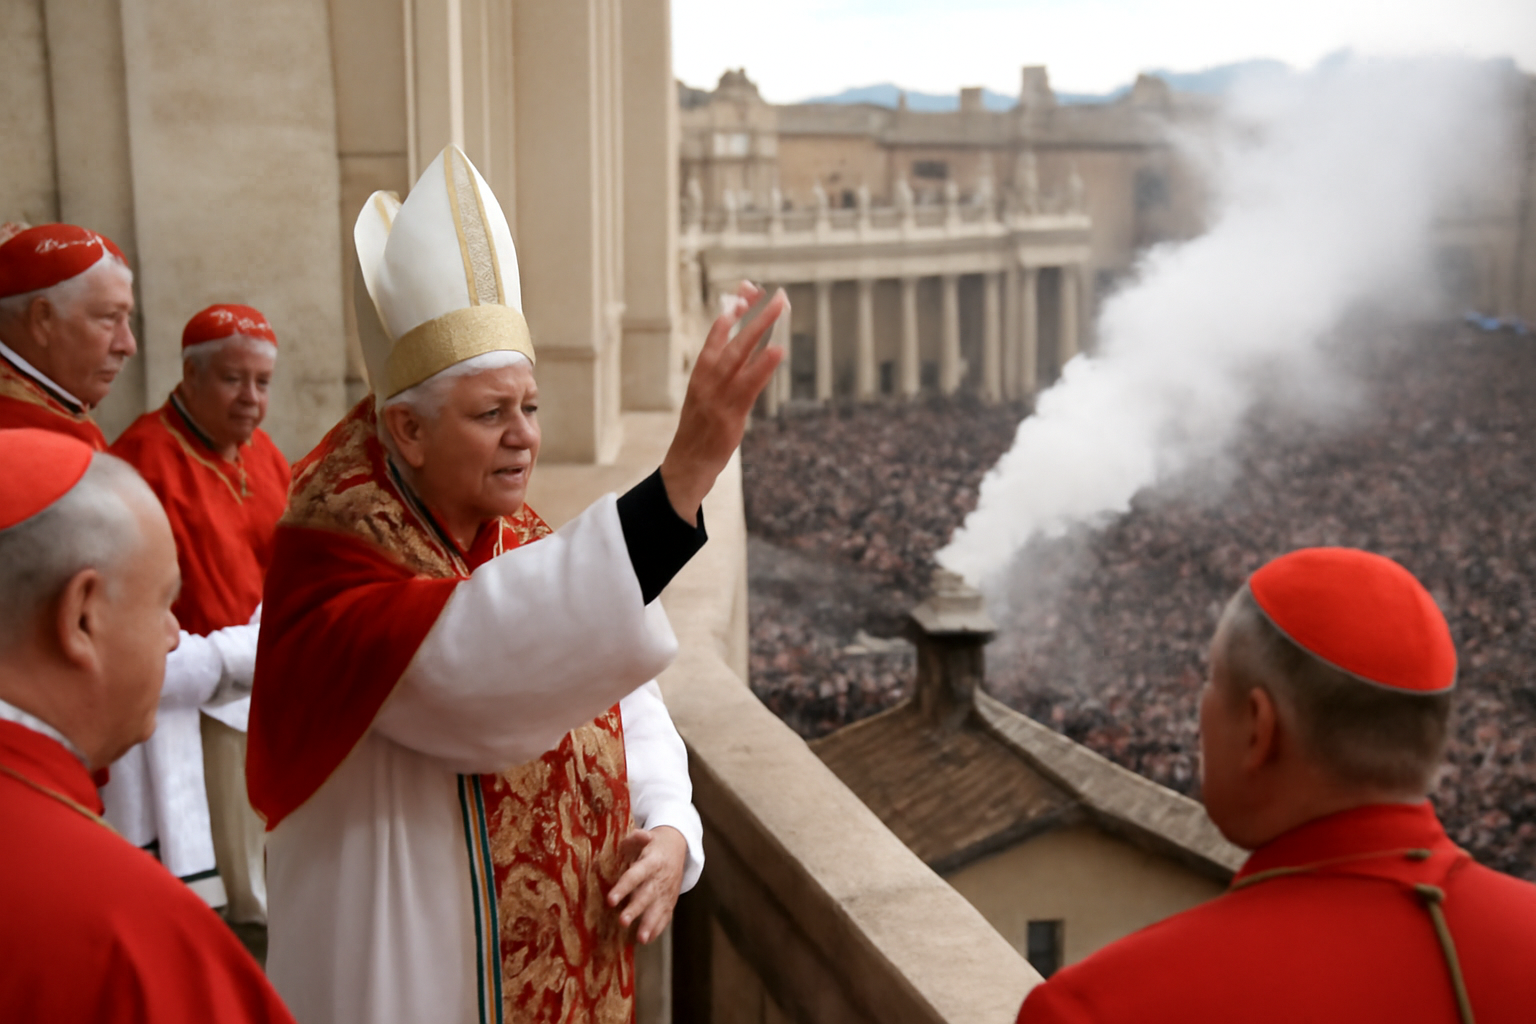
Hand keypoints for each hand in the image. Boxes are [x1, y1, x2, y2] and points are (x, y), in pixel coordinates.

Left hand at [607, 826, 688, 943]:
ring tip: (641, 939)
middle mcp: (660, 878)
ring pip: (658, 909)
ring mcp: (667, 891)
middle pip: (647, 895)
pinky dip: (657, 928)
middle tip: (623, 921)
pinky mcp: (670, 900)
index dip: (624, 887)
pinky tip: (647, 939)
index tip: (611, 900)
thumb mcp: (646, 836)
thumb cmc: (654, 843)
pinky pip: (665, 916)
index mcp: (652, 862)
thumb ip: (636, 838)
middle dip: (636, 909)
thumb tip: (636, 835)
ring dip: (649, 924)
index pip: (636, 875)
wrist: (678, 847)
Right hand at [659, 281, 787, 522]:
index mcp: (701, 372)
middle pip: (734, 339)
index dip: (733, 310)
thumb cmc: (699, 431)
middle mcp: (708, 379)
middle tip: (774, 294)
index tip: (748, 289)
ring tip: (780, 310)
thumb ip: (722, 374)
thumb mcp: (705, 396)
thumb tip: (744, 353)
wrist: (686, 465)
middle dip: (754, 313)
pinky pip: (750, 385)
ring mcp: (718, 396)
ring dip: (762, 330)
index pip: (718, 332)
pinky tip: (778, 350)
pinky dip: (764, 366)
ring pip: (742, 355)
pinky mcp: (730, 414)